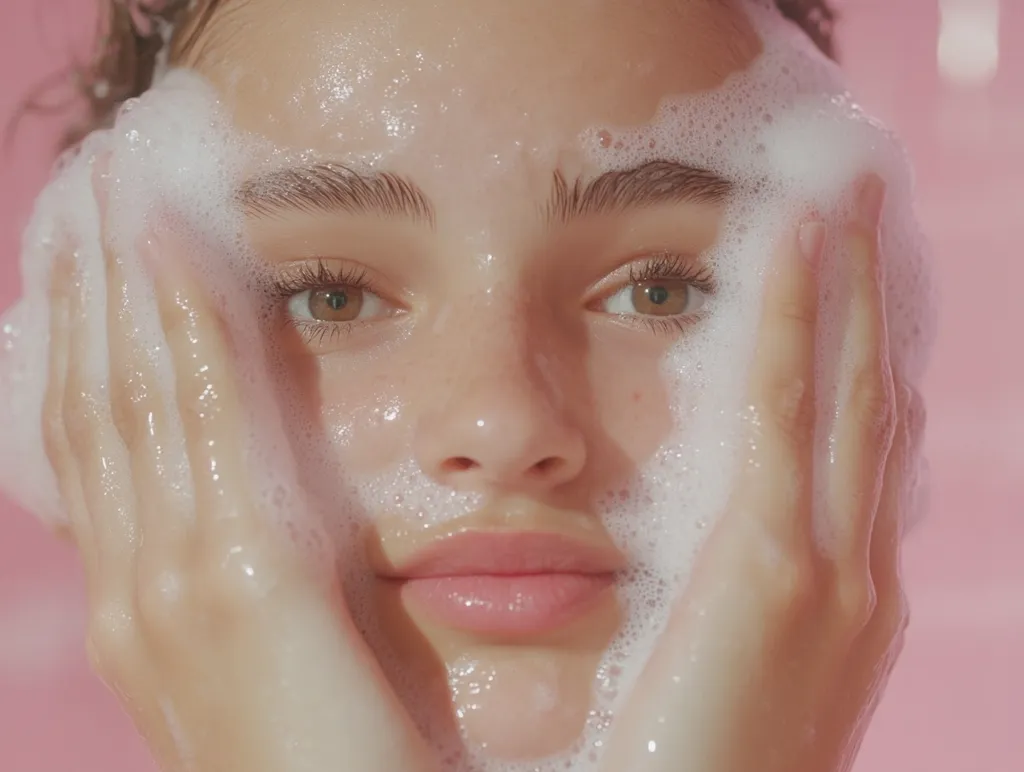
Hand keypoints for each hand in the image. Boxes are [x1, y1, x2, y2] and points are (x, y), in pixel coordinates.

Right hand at [42, 166, 433, 771]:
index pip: (96, 443)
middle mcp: (134, 584)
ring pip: (129, 397)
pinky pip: (205, 422)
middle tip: (92, 196)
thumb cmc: (328, 751)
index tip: (93, 260)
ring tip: (122, 194)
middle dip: (90, 293)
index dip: (86, 343)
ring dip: (126, 288)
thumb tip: (266, 492)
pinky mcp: (240, 577)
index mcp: (141, 601)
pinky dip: (188, 332)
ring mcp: (170, 581)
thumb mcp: (269, 653)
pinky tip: (188, 257)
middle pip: (95, 403)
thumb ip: (250, 572)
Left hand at [600, 176, 924, 771]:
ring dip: (845, 284)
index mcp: (839, 598)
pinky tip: (791, 243)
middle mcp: (860, 575)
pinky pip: (790, 412)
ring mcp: (835, 572)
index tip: (834, 277)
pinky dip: (796, 320)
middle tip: (858, 200)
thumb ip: (724, 603)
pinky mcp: (776, 570)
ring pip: (850, 389)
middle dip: (869, 295)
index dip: (854, 351)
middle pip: (872, 399)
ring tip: (838, 191)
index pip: (856, 446)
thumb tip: (699, 546)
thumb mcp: (721, 678)